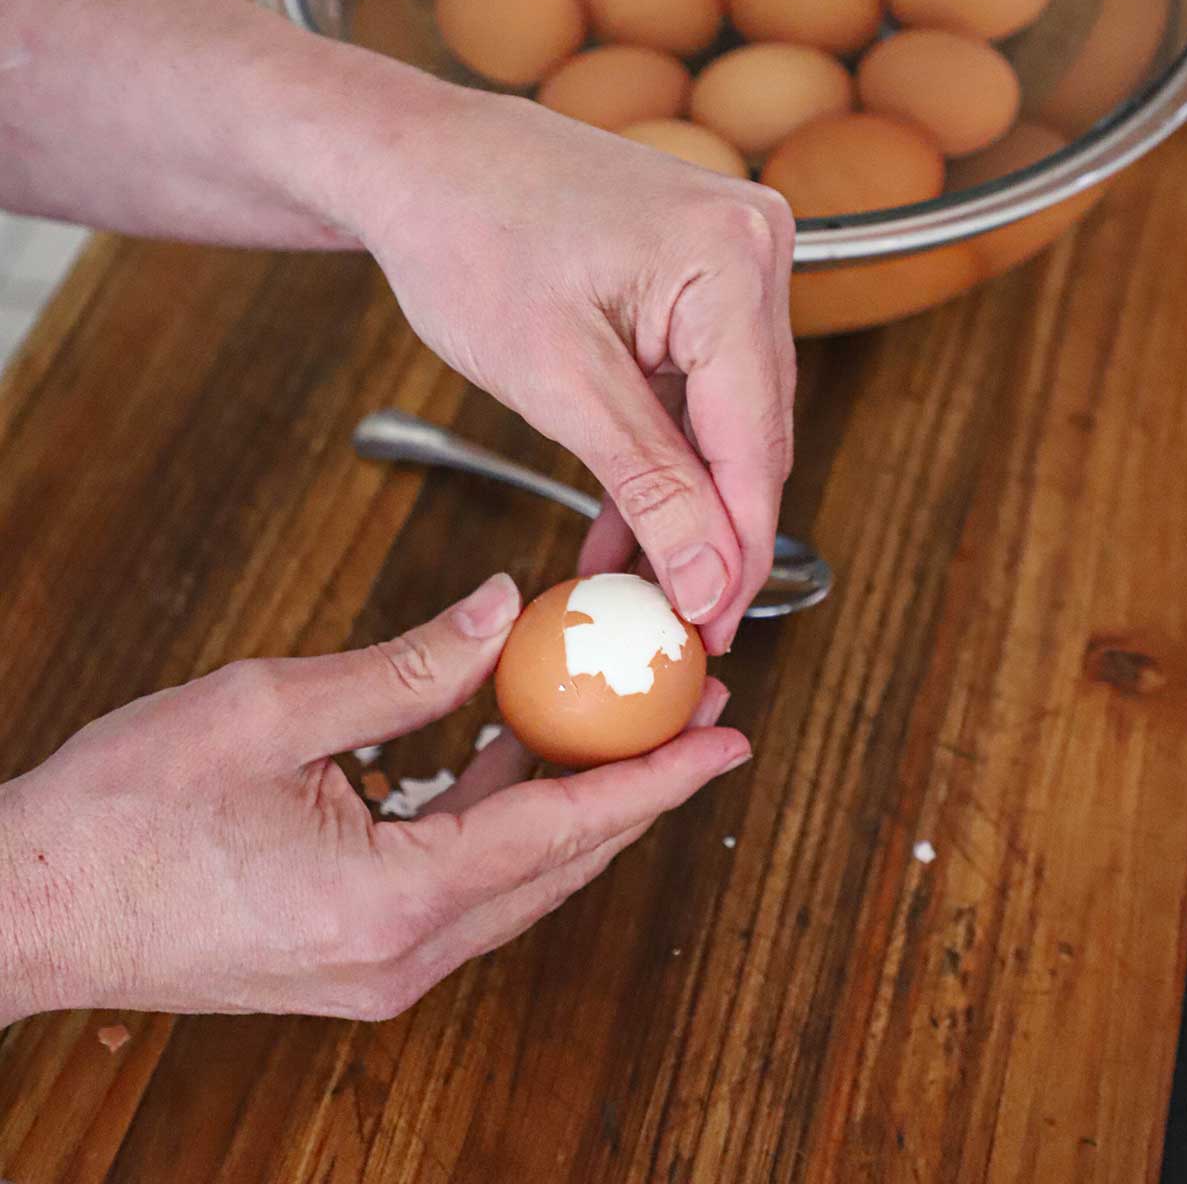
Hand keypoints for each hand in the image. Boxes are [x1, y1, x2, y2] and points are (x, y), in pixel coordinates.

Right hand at [0, 574, 746, 1024]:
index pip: (561, 828)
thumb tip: (502, 613)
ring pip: (521, 873)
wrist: (28, 908)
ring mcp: (384, 964)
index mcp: (389, 903)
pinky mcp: (361, 951)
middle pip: (559, 858)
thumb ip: (409, 666)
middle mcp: (403, 955)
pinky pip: (468, 879)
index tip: (725, 738)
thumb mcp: (269, 711)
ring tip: (630, 719)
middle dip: (636, 782)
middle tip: (698, 712)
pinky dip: (509, 813)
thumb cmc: (121, 819)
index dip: (654, 778)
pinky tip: (530, 749)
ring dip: (577, 795)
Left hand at [349, 87, 796, 652]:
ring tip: (646, 589)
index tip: (716, 632)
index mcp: (731, 260)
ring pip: (722, 424)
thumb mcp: (558, 381)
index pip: (755, 445)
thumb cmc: (468, 238)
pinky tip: (628, 529)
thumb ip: (650, 484)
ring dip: (683, 507)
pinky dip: (660, 459)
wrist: (420, 163)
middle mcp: (753, 250)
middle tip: (683, 624)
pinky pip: (693, 392)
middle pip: (751, 437)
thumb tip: (711, 579)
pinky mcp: (696, 282)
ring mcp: (729, 263)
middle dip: (714, 537)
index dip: (738, 552)